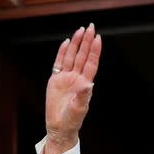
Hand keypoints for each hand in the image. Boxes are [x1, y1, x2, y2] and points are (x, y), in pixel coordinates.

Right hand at [44, 23, 100, 153]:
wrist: (59, 126)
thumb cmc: (72, 120)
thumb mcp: (78, 109)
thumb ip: (83, 97)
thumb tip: (89, 84)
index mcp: (84, 84)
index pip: (91, 64)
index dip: (94, 51)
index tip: (98, 38)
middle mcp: (77, 78)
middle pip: (83, 56)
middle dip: (87, 42)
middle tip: (91, 27)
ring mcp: (66, 78)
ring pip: (72, 57)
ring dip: (76, 44)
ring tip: (80, 30)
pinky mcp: (56, 80)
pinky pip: (59, 63)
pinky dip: (63, 52)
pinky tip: (66, 42)